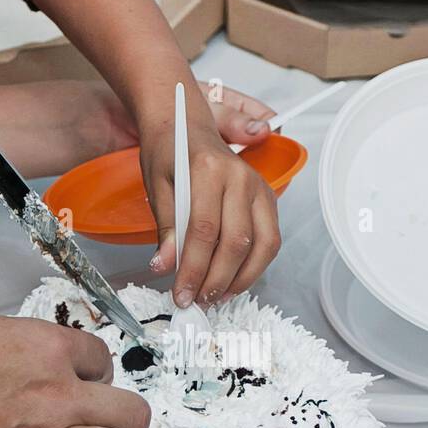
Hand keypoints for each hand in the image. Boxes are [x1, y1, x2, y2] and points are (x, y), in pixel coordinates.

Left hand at [141, 83, 282, 308]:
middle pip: (235, 242)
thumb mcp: (157, 187)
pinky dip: (254, 267)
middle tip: (196, 301)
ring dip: (239, 279)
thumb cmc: (168, 154)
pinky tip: (233, 282)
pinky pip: (270, 241)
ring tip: (215, 297)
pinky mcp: (268, 199)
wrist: (186, 126)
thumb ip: (166, 228)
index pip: (204, 230)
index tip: (180, 294)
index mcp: (208, 169)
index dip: (192, 269)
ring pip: (261, 246)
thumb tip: (165, 267)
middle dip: (215, 280)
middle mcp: (241, 178)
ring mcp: (260, 188)